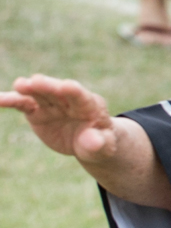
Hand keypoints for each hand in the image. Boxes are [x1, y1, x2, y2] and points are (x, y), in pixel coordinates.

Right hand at [0, 76, 123, 163]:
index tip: (67, 85)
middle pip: (57, 91)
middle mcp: (69, 101)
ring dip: (29, 89)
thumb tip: (94, 141)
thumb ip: (97, 142)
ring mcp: (52, 104)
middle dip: (48, 86)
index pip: (82, 97)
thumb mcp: (103, 146)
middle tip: (36, 81)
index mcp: (90, 106)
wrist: (88, 142)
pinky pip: (22, 104)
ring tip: (20, 85)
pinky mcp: (36, 111)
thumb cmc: (100, 143)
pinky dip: (10, 100)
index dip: (74, 91)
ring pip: (38, 94)